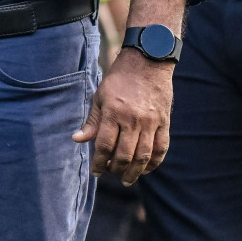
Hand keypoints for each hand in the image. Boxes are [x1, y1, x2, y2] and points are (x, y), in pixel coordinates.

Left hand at [74, 48, 173, 185]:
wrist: (147, 62)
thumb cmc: (119, 78)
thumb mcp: (100, 95)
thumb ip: (92, 121)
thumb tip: (77, 139)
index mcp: (113, 112)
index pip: (104, 145)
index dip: (99, 162)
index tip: (96, 171)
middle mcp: (133, 119)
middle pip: (124, 154)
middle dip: (115, 169)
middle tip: (110, 173)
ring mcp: (150, 122)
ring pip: (143, 155)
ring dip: (135, 172)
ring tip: (127, 179)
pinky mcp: (164, 122)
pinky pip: (161, 148)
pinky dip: (154, 162)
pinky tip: (146, 168)